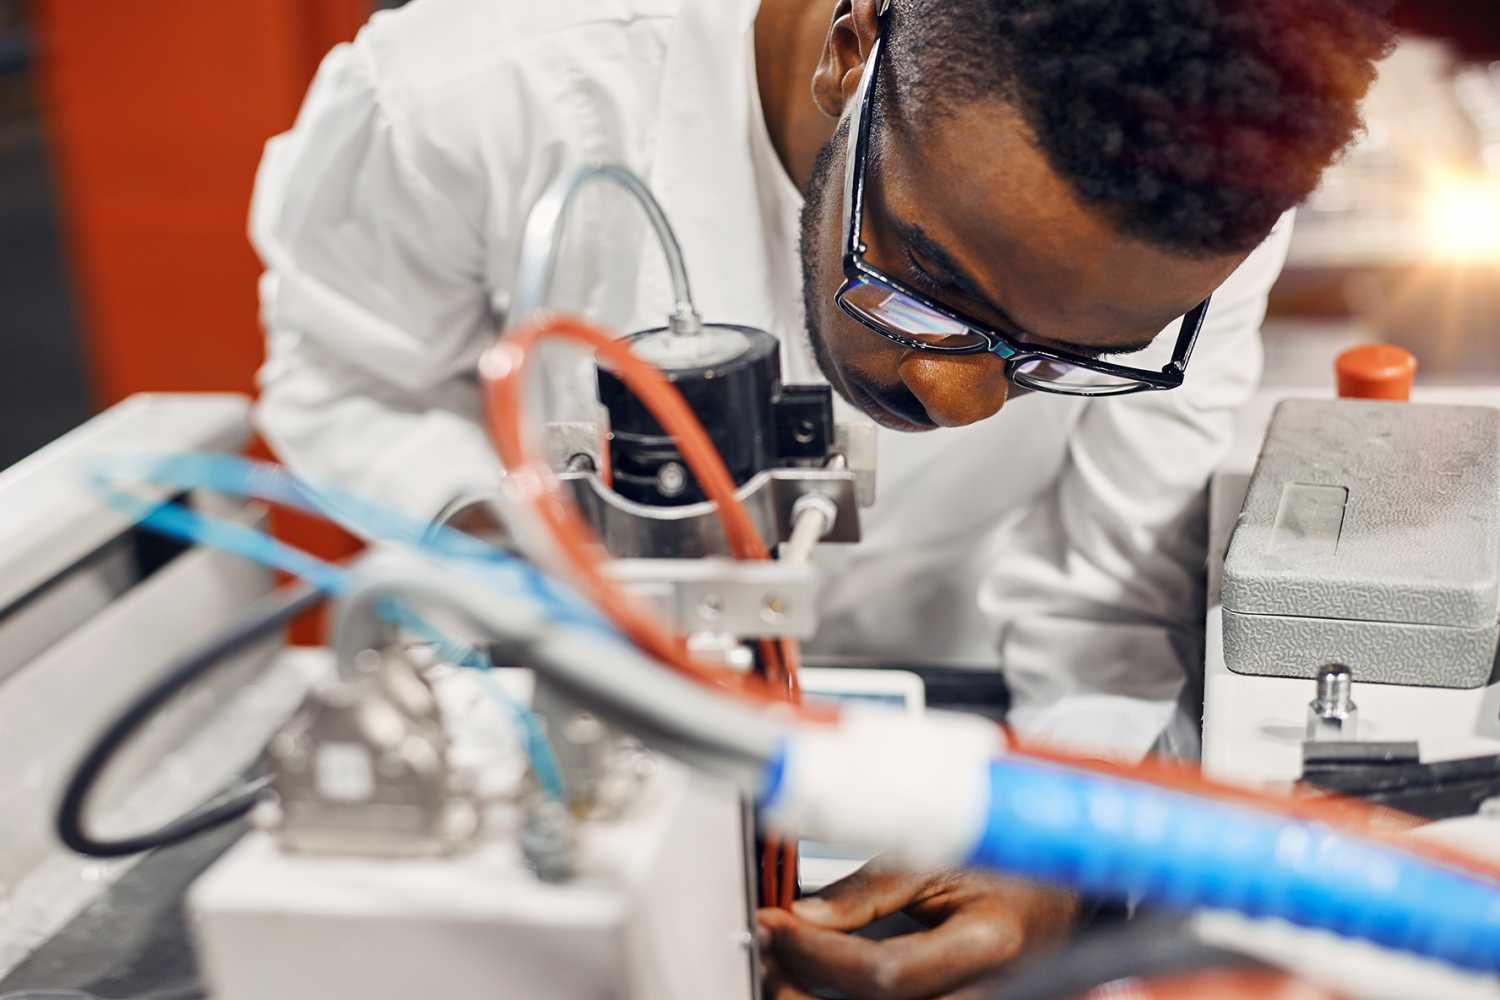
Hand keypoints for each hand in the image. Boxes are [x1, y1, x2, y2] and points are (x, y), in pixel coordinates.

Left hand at [757, 863, 1077, 999]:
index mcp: (989, 942)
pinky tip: (813, 982)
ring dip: (818, 999)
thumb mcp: (939, 856)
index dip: (819, 952)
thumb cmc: (1004, 866)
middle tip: (765, 947)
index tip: (774, 922)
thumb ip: (872, 888)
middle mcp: (985, 992)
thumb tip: (803, 915)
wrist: (1054, 894)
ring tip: (780, 963)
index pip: (886, 972)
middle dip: (806, 986)